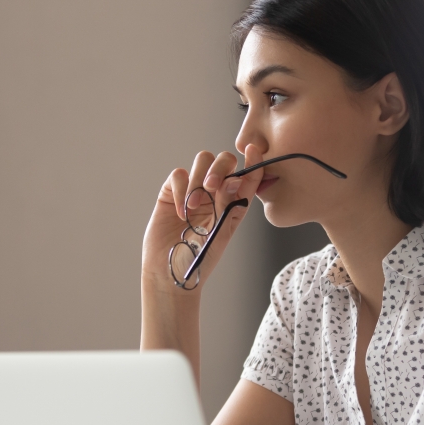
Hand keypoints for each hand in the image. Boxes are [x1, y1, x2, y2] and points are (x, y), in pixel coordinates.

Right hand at [141, 144, 264, 294]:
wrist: (170, 272)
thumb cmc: (200, 259)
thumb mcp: (221, 234)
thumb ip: (229, 206)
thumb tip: (234, 179)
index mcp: (234, 202)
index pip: (247, 175)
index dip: (253, 161)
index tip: (253, 151)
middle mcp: (215, 193)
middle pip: (224, 160)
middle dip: (220, 168)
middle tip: (212, 187)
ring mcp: (193, 190)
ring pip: (202, 160)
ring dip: (199, 178)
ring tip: (194, 205)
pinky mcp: (171, 193)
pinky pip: (178, 175)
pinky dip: (180, 189)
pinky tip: (180, 211)